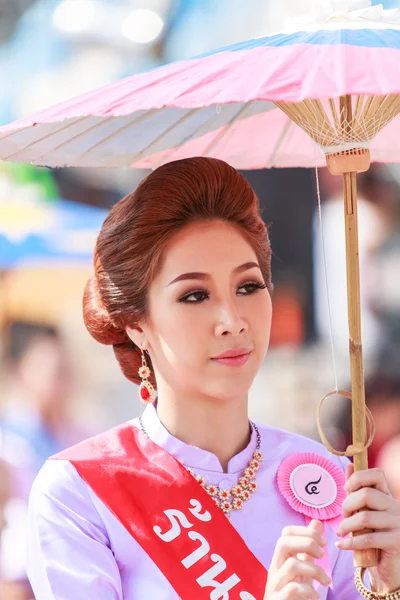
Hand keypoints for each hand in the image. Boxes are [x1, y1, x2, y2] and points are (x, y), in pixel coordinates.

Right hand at [264, 519, 330, 598]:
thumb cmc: (294, 593)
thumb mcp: (303, 568)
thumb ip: (308, 548)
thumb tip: (317, 522)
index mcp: (281, 559)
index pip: (286, 533)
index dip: (306, 531)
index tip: (323, 543)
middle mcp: (275, 569)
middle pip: (283, 543)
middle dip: (307, 543)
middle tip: (322, 555)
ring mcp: (275, 585)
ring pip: (291, 565)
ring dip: (315, 570)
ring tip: (326, 581)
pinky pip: (292, 589)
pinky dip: (308, 591)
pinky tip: (315, 596)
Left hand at [336, 464, 399, 593]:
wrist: (388, 567)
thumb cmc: (374, 536)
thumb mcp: (365, 511)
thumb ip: (357, 491)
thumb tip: (349, 466)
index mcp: (388, 496)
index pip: (377, 474)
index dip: (358, 477)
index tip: (347, 489)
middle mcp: (396, 506)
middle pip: (366, 494)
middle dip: (348, 504)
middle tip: (344, 515)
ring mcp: (398, 523)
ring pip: (365, 517)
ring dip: (346, 526)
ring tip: (341, 532)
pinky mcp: (396, 541)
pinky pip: (368, 539)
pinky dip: (350, 542)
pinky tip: (341, 544)